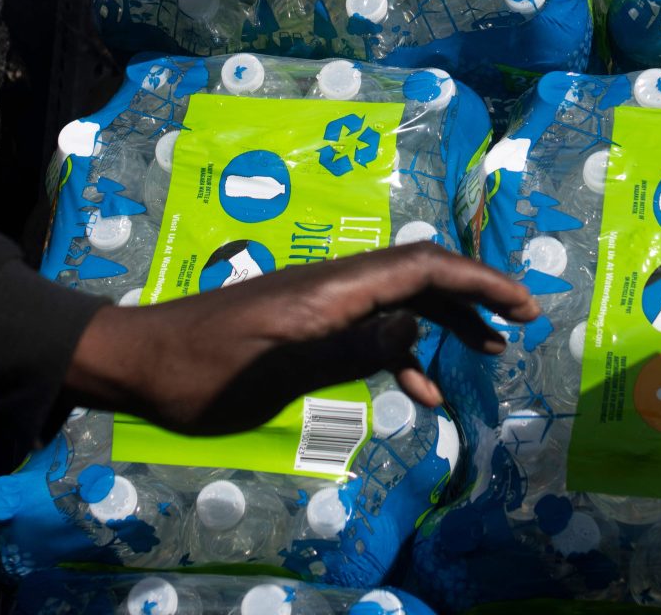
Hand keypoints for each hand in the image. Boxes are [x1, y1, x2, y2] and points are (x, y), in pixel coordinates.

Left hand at [62, 242, 538, 435]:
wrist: (139, 363)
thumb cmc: (201, 373)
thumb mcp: (276, 372)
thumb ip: (347, 350)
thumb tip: (415, 331)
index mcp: (331, 289)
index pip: (421, 267)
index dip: (477, 279)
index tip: (521, 304)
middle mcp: (333, 286)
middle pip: (420, 275)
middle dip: (475, 293)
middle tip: (522, 320)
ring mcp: (320, 304)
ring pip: (401, 301)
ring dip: (447, 322)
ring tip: (489, 353)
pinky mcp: (307, 326)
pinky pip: (371, 330)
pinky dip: (404, 354)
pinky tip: (422, 393)